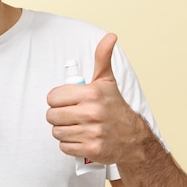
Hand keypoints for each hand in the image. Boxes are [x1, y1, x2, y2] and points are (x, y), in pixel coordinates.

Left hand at [46, 33, 147, 164]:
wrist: (134, 138)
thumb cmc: (115, 107)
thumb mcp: (107, 81)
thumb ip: (102, 57)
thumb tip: (110, 36)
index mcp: (91, 93)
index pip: (52, 98)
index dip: (57, 100)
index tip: (67, 102)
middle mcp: (91, 112)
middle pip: (52, 116)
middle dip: (58, 116)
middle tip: (70, 115)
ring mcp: (92, 132)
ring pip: (57, 132)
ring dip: (63, 131)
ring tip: (76, 127)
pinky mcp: (91, 150)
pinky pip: (64, 147)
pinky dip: (69, 145)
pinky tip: (80, 138)